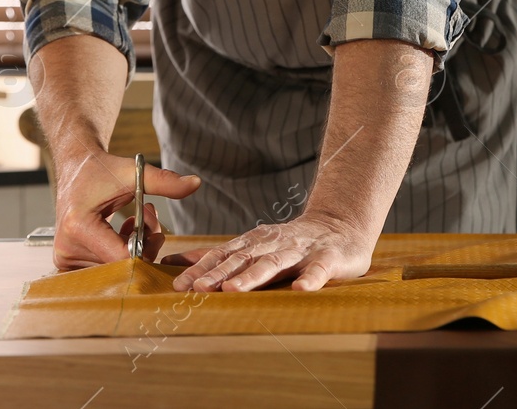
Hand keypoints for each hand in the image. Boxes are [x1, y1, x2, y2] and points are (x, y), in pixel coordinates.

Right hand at [51, 151, 200, 269]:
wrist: (75, 168)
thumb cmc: (102, 170)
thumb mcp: (133, 173)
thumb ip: (164, 182)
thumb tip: (196, 183)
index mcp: (78, 226)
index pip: (122, 258)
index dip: (147, 249)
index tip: (157, 231)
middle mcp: (67, 249)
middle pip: (119, 267)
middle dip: (142, 248)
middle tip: (146, 221)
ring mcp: (64, 259)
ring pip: (113, 270)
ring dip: (131, 251)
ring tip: (133, 223)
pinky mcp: (66, 263)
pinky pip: (102, 269)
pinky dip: (117, 255)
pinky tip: (121, 234)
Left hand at [169, 211, 373, 292]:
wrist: (339, 226)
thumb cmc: (291, 242)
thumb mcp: (253, 244)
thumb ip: (219, 254)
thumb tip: (177, 261)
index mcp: (254, 242)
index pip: (223, 255)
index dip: (201, 269)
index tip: (179, 285)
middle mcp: (273, 244)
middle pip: (243, 259)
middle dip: (219, 273)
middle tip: (198, 288)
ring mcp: (301, 250)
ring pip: (274, 263)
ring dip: (253, 276)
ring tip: (234, 290)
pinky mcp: (328, 258)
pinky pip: (319, 270)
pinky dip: (310, 279)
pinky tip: (300, 289)